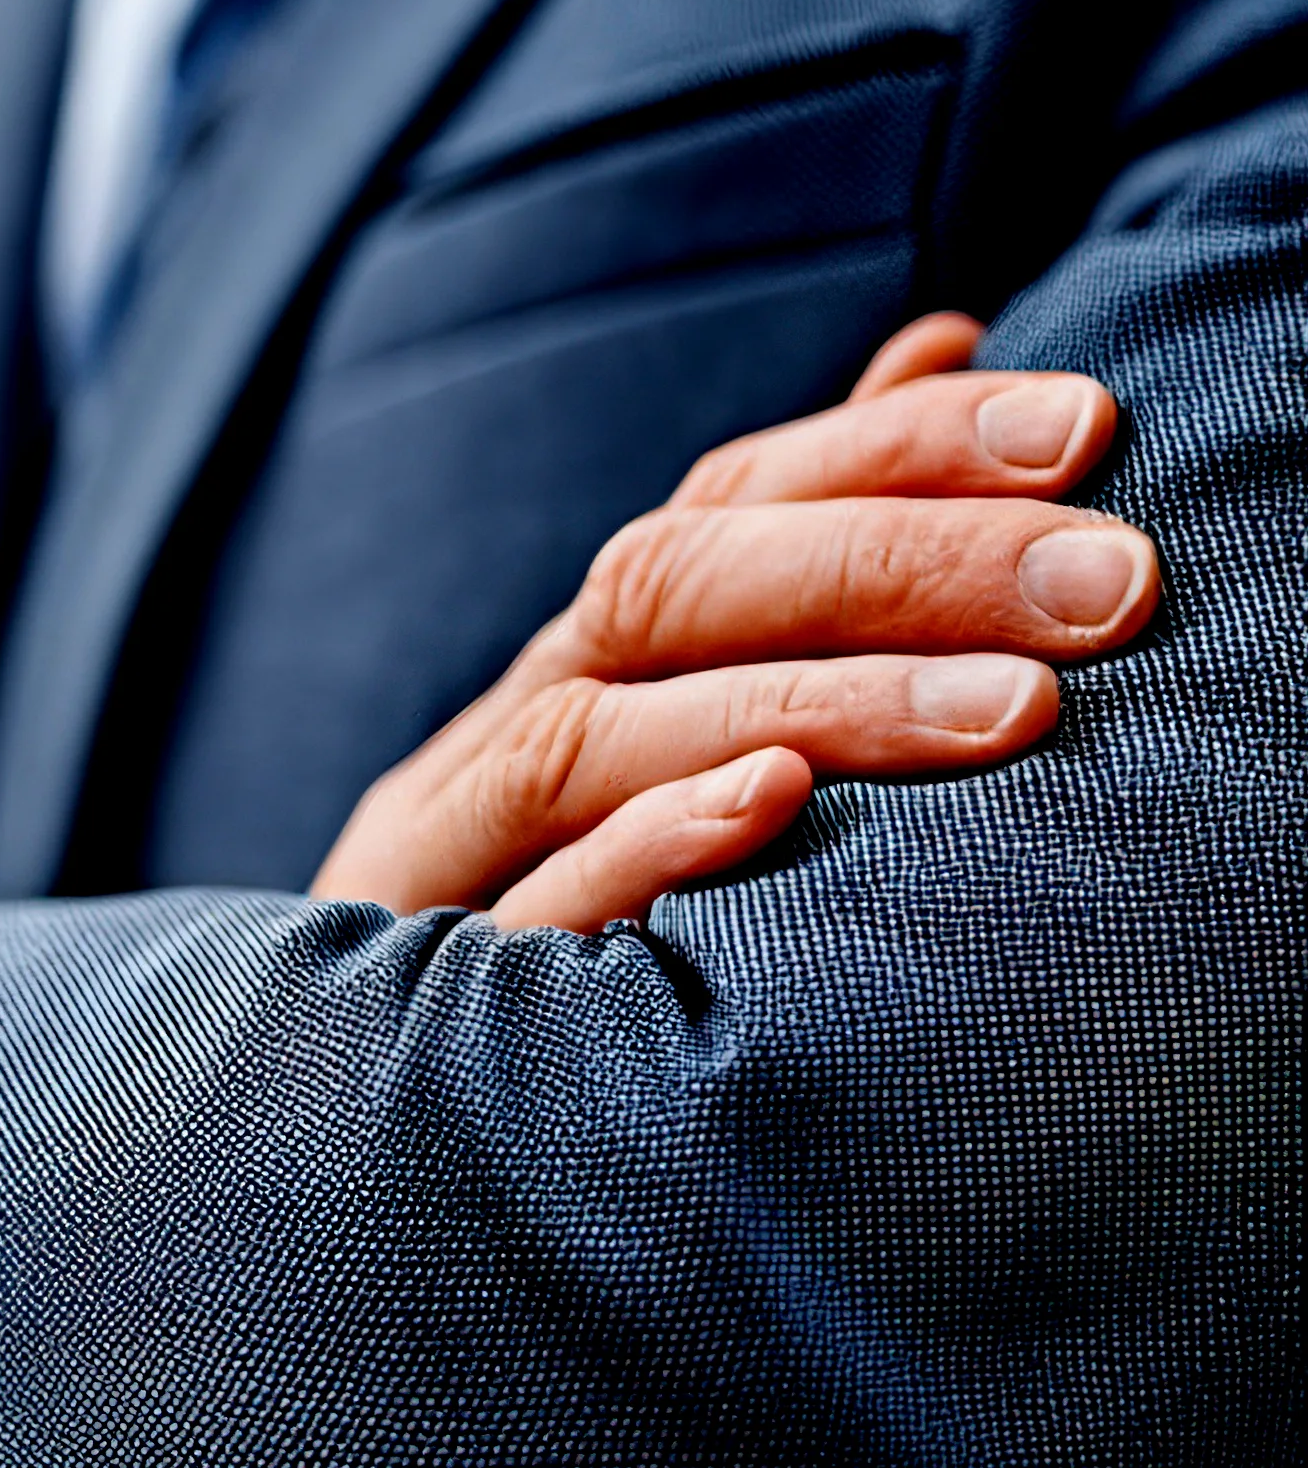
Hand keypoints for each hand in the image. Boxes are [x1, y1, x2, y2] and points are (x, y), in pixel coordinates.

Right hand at [314, 314, 1157, 931]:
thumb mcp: (687, 727)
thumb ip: (813, 548)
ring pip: (599, 735)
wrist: (355, 1133)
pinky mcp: (428, 1000)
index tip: (1088, 423)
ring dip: (817, 701)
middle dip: (899, 562)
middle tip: (1112, 579)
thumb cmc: (586, 911)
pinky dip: (645, 848)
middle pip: (667, 591)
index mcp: (579, 667)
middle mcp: (506, 733)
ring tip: (1015, 708)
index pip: (725, 504)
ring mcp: (454, 857)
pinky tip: (773, 807)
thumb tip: (947, 334)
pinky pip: (530, 913)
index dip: (894, 446)